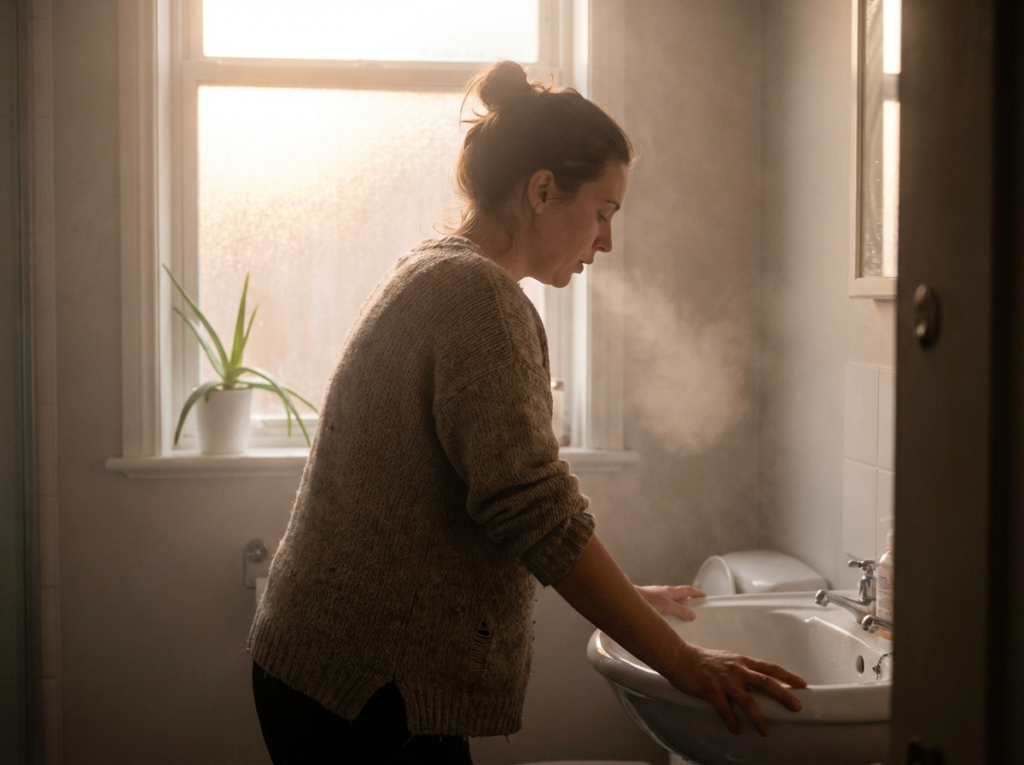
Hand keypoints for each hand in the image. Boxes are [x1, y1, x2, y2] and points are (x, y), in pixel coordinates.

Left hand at [635, 585, 705, 620]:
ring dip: (678, 604)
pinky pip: (663, 604)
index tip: (705, 597)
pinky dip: (668, 609)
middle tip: (696, 607)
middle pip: (679, 594)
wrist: (624, 598)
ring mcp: (655, 596)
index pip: (687, 590)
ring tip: (682, 615)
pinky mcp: (648, 602)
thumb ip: (678, 610)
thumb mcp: (664, 606)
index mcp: (669, 591)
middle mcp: (663, 592)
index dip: (697, 593)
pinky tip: (665, 617)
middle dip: (688, 598)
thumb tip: (693, 615)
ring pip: (670, 599)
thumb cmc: (644, 600)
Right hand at [668, 643, 806, 736]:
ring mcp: (724, 680)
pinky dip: (732, 721)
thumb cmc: (704, 661)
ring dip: (758, 718)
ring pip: (747, 700)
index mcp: (742, 661)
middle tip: (797, 707)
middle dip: (783, 695)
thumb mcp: (728, 660)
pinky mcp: (710, 690)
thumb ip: (743, 670)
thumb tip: (760, 682)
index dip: (787, 675)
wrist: (680, 657)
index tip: (803, 684)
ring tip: (765, 732)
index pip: (770, 667)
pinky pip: (725, 709)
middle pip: (765, 682)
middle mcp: (737, 669)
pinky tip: (736, 730)